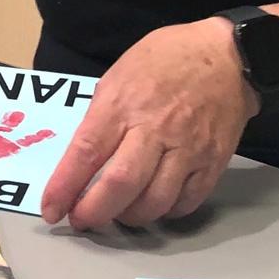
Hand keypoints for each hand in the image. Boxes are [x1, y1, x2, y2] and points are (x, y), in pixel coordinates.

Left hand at [39, 19, 255, 230]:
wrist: (228, 58)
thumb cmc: (166, 59)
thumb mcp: (119, 75)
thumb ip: (102, 117)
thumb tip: (85, 158)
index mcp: (122, 104)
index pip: (87, 152)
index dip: (65, 186)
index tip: (51, 209)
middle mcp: (154, 129)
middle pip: (121, 185)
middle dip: (95, 212)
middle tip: (82, 221)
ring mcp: (187, 149)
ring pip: (155, 202)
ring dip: (130, 217)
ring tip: (117, 213)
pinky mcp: (213, 163)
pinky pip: (186, 203)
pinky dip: (165, 213)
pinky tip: (154, 204)